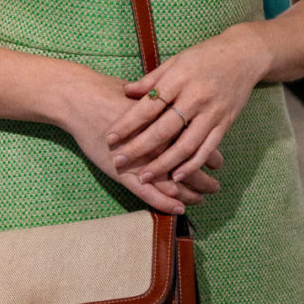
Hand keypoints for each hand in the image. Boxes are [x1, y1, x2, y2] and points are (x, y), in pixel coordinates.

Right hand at [63, 69, 222, 216]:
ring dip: (190, 193)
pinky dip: (166, 202)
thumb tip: (187, 109)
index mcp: (169, 123)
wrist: (84, 99)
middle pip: (190, 165)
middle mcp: (159, 143)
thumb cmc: (115, 95)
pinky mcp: (124, 173)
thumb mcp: (149, 96)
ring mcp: (142, 159)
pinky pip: (150, 193)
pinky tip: (179, 208)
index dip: (211, 156)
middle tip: (215, 186)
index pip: (197, 144)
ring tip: (201, 198)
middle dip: (205, 179)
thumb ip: (168, 107)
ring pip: (174, 182)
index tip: (219, 163)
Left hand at [104, 25, 268, 189]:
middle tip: (119, 163)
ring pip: (185, 144)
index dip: (128, 124)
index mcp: (179, 78)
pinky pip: (207, 148)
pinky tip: (177, 176)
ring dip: (164, 164)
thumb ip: (152, 79)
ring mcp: (212, 112)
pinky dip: (192, 164)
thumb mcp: (176, 60)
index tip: (110, 138)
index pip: (149, 106)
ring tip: (144, 178)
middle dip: (139, 149)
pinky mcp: (225, 122)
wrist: (244, 55)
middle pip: (164, 129)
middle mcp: (195, 96)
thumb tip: (127, 92)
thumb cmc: (205, 56)